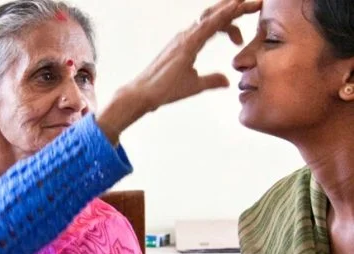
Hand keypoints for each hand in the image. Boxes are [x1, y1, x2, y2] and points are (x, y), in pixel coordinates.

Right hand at [127, 0, 261, 111]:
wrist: (145, 95)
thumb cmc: (164, 90)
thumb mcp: (195, 85)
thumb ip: (212, 80)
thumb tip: (227, 81)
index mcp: (190, 42)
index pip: (216, 26)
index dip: (232, 22)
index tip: (248, 22)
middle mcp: (187, 35)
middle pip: (216, 16)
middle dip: (237, 8)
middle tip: (258, 4)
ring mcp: (185, 37)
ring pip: (212, 16)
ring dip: (233, 7)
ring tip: (250, 1)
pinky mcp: (185, 44)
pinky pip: (206, 25)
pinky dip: (222, 15)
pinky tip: (235, 6)